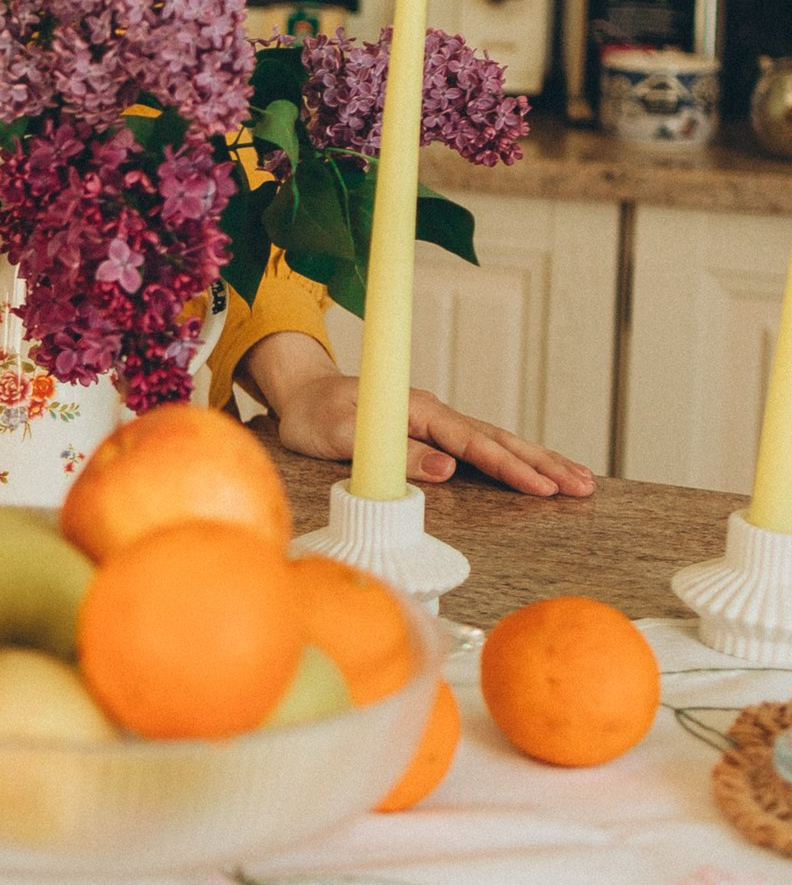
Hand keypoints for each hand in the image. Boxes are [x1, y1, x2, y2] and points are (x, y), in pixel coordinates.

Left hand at [249, 333, 594, 497]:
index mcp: (418, 411)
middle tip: (584, 487)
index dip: (509, 467)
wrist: (300, 394)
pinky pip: (481, 445)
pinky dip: (513, 458)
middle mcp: (434, 413)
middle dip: (543, 464)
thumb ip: (395, 453)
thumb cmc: (315, 416)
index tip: (543, 489)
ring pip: (496, 441)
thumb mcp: (343, 436)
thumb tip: (447, 470)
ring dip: (537, 461)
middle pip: (498, 439)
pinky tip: (536, 470)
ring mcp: (436, 422)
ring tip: (579, 481)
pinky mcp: (432, 433)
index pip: (473, 444)